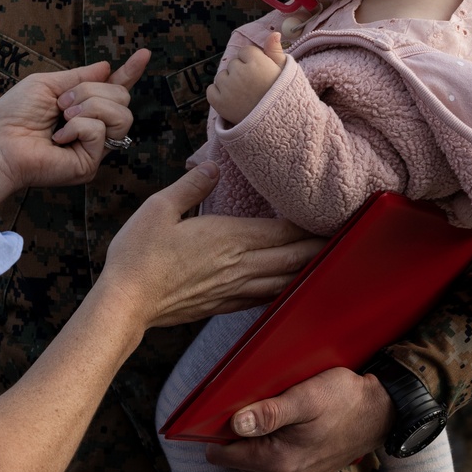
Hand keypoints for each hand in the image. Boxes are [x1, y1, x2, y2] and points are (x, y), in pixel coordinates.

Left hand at [0, 51, 149, 212]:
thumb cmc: (13, 114)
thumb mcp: (47, 84)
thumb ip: (78, 77)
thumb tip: (107, 66)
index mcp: (82, 107)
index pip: (114, 88)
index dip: (131, 71)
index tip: (145, 53)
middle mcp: (93, 127)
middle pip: (122, 96)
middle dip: (92, 91)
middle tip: (62, 103)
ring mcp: (94, 147)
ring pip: (121, 114)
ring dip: (89, 106)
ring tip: (63, 117)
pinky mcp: (90, 164)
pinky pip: (101, 132)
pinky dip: (78, 127)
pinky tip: (59, 137)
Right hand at [97, 164, 322, 333]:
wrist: (126, 302)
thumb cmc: (138, 254)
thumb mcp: (159, 207)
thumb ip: (191, 185)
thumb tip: (213, 166)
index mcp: (229, 237)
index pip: (283, 230)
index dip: (311, 222)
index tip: (332, 213)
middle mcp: (240, 265)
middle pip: (294, 257)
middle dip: (321, 247)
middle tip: (346, 237)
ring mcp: (234, 289)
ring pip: (285, 280)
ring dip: (308, 270)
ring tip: (328, 261)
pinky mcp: (223, 305)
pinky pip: (265, 297)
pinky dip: (285, 290)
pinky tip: (289, 286)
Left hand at [206, 367, 396, 471]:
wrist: (378, 414)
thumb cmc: (343, 400)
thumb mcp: (305, 397)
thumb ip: (269, 413)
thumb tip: (235, 424)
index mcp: (277, 463)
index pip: (221, 453)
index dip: (219, 429)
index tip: (228, 408)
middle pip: (235, 457)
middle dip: (240, 433)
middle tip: (261, 406)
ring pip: (250, 461)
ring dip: (256, 440)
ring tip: (278, 416)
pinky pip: (267, 466)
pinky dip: (270, 447)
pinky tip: (286, 429)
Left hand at [207, 32, 286, 125]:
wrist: (278, 128)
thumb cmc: (282, 98)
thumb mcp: (284, 73)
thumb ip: (275, 52)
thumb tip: (274, 33)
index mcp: (257, 62)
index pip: (245, 52)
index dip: (253, 63)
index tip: (261, 75)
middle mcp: (240, 72)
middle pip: (233, 64)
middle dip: (240, 73)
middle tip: (254, 88)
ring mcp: (228, 87)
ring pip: (221, 77)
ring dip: (229, 84)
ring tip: (245, 97)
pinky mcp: (218, 102)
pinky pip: (211, 91)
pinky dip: (218, 95)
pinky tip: (233, 102)